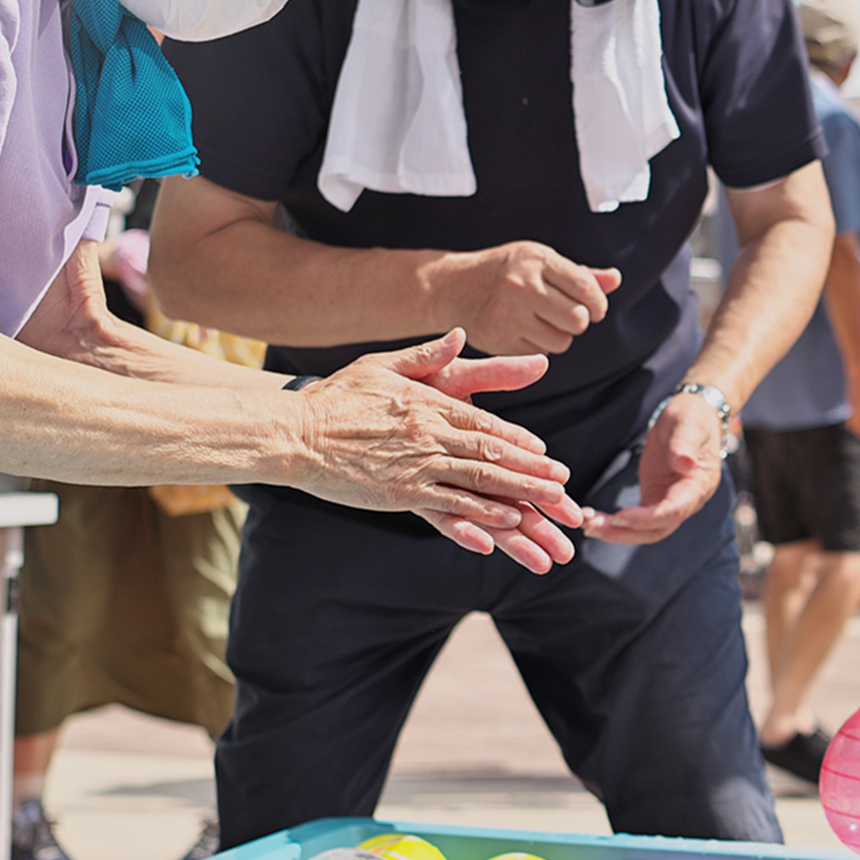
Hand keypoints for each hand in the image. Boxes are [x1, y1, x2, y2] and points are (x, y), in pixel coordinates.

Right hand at [296, 331, 584, 571]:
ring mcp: (416, 464)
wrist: (295, 430)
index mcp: (429, 402)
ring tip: (548, 507)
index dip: (518, 439)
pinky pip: (448, 506)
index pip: (485, 421)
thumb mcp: (383, 364)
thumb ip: (426, 353)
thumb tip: (458, 333)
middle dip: (532, 470)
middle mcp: (429, 432)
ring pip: (479, 479)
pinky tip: (503, 525)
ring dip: (518, 495)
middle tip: (563, 485)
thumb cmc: (337, 396)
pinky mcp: (399, 493)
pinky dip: (478, 516)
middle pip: (492, 451)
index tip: (545, 452)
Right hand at [427, 240, 621, 354]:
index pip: (587, 289)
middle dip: (580, 321)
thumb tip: (615, 280)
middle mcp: (521, 286)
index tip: (595, 308)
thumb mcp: (539, 260)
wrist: (454, 286)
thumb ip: (580, 274)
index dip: (598, 304)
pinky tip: (525, 329)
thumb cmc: (505, 270)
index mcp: (536, 260)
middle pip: (578, 320)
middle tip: (567, 315)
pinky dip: (540, 346)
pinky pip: (540, 354)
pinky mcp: (499, 339)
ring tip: (543, 321)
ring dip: (560, 336)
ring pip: (562, 342)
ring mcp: (508, 314)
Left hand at [586, 391, 725, 544]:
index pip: (674, 511)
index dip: (647, 518)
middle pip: (657, 529)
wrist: (692, 418)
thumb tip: (686, 463)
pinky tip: (594, 520)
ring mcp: (672, 502)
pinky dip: (617, 524)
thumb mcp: (687, 424)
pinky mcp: (656, 499)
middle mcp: (688, 501)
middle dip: (625, 531)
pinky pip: (638, 520)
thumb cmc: (691, 417)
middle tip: (592, 527)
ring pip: (646, 530)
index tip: (619, 517)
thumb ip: (684, 444)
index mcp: (699, 485)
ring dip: (617, 532)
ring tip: (588, 526)